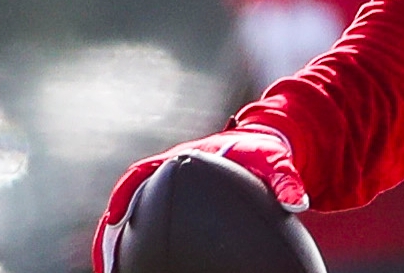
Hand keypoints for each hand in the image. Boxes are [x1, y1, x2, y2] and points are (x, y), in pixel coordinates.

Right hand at [91, 127, 307, 272]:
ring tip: (110, 267)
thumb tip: (298, 201)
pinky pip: (146, 218)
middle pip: (128, 196)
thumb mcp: (275, 160)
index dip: (125, 192)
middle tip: (105, 257)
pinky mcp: (174, 198)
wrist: (265, 143)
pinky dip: (133, 238)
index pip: (143, 172)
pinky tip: (130, 263)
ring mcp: (169, 184)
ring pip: (132, 211)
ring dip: (117, 237)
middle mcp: (169, 169)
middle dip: (111, 227)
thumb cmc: (264, 151)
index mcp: (185, 156)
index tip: (116, 215)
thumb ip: (285, 179)